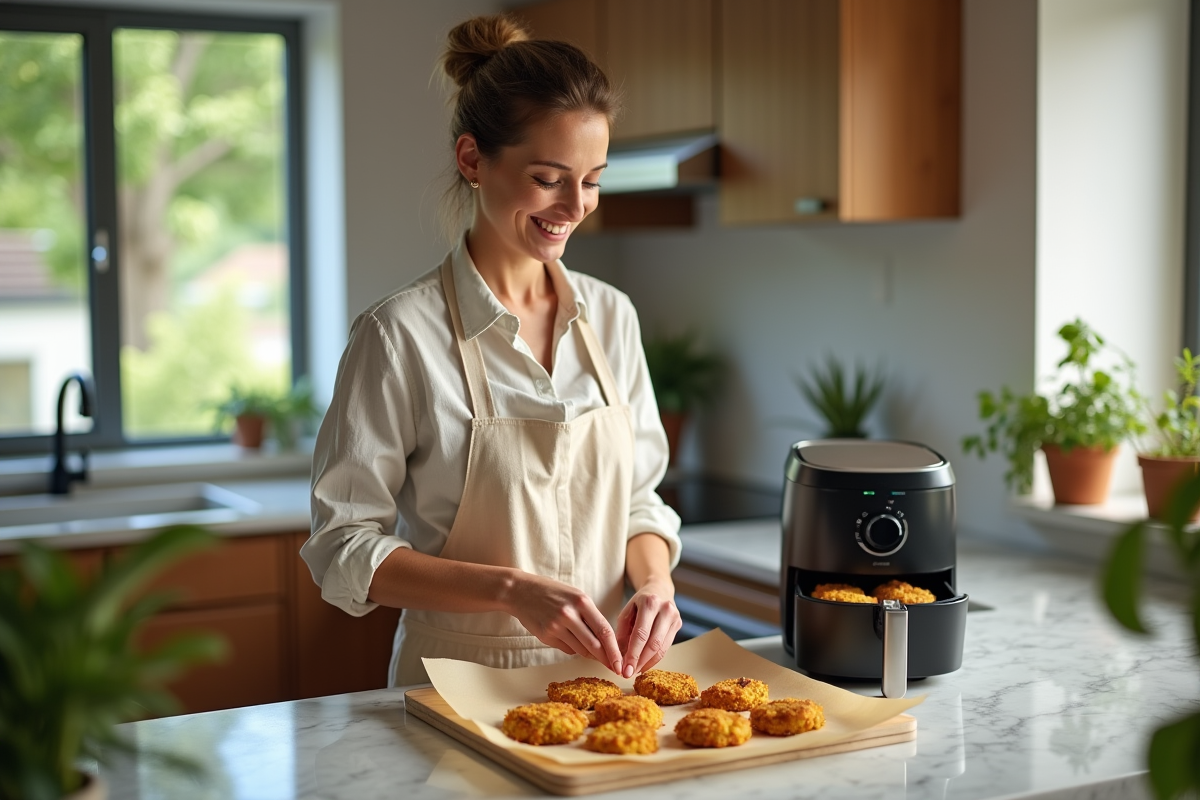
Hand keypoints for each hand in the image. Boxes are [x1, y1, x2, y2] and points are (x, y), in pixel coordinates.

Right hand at [503, 571, 622, 673]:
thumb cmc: (552, 593)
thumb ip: (590, 617)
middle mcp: (569, 615)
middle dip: (607, 659)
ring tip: (593, 652)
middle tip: (616, 669)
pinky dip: (573, 648)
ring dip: (589, 654)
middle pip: (594, 645)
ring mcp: (556, 626)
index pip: (604, 630)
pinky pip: (567, 649)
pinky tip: (568, 638)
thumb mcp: (575, 596)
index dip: (615, 650)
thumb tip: (605, 643)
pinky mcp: (546, 636)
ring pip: (580, 650)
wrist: (520, 591)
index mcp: (582, 602)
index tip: (621, 662)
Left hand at [615, 579, 680, 677]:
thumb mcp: (626, 612)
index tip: (624, 669)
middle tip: (629, 674)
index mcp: (650, 603)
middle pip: (653, 643)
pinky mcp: (678, 624)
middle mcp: (665, 609)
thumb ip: (622, 634)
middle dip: (640, 661)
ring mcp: (675, 617)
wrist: (658, 589)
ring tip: (635, 671)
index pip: (641, 634)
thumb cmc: (638, 603)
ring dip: (647, 663)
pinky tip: (644, 664)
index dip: (633, 654)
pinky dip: (654, 658)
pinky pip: (666, 647)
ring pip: (662, 648)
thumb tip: (619, 658)